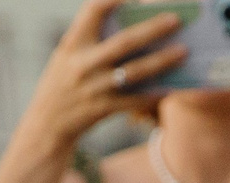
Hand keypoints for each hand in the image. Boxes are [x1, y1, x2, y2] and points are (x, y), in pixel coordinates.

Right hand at [17, 0, 187, 155]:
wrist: (46, 123)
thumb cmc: (63, 81)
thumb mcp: (68, 54)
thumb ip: (93, 38)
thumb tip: (136, 26)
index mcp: (73, 43)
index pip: (94, 10)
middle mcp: (82, 63)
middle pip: (124, 42)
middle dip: (152, 29)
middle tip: (176, 19)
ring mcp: (93, 87)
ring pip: (134, 72)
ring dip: (162, 61)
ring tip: (183, 51)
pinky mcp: (102, 109)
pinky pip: (134, 101)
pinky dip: (154, 94)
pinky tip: (172, 87)